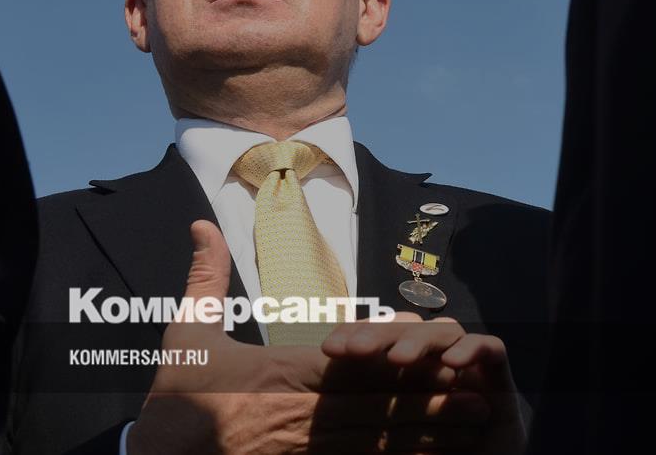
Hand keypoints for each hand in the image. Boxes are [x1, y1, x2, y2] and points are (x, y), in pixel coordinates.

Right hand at [126, 221, 488, 453]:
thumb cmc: (172, 400)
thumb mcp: (184, 334)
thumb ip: (204, 279)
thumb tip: (201, 224)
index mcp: (278, 373)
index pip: (352, 364)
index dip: (401, 361)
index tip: (442, 354)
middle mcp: (297, 414)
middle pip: (377, 407)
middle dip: (432, 404)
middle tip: (483, 399)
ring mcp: (300, 450)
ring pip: (375, 443)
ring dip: (427, 438)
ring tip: (472, 431)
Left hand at [322, 316, 525, 453]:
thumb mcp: (389, 447)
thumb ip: (364, 429)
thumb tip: (319, 418)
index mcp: (404, 373)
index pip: (378, 339)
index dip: (354, 335)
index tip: (330, 349)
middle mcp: (435, 363)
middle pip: (408, 328)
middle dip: (380, 333)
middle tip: (355, 349)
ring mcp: (469, 368)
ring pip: (444, 331)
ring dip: (420, 340)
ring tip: (399, 360)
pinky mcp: (501, 379)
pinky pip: (491, 348)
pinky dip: (472, 349)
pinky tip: (453, 364)